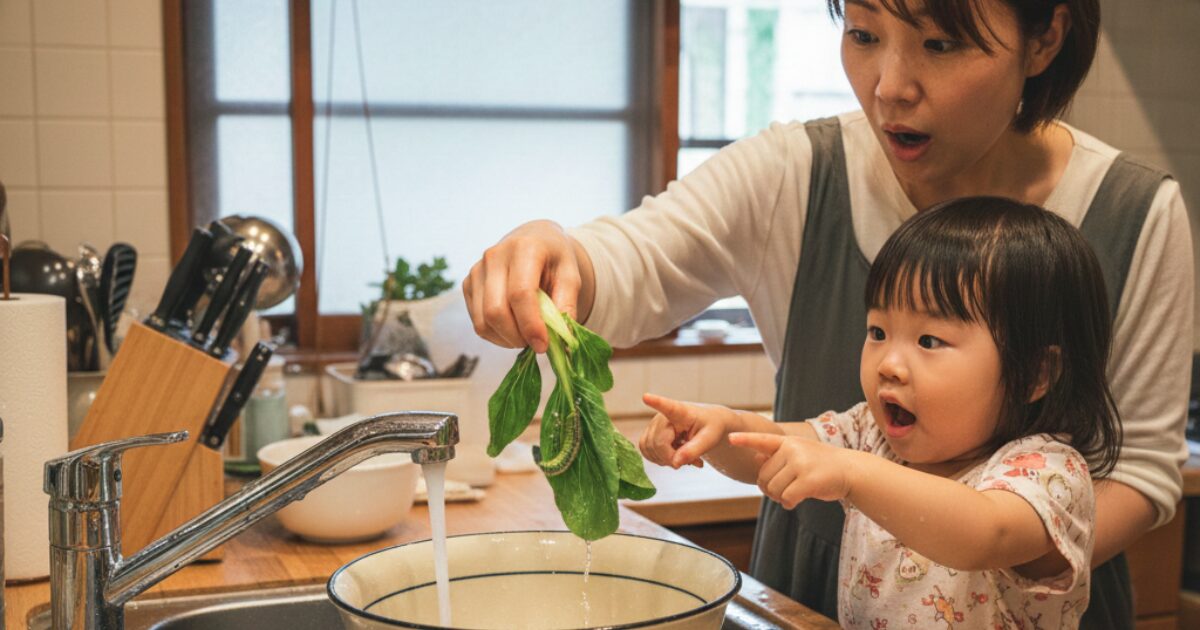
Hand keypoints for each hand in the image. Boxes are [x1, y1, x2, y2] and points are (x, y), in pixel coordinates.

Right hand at [463, 220, 593, 352]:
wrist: (533, 240)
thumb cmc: (554, 259)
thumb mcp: (571, 275)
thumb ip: (567, 304)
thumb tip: (562, 337)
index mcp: (524, 248)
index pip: (520, 293)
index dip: (531, 325)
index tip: (543, 345)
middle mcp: (494, 256)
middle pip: (496, 311)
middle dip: (517, 336)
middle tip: (536, 343)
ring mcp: (477, 270)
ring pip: (483, 321)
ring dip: (506, 339)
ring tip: (526, 335)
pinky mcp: (468, 284)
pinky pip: (477, 322)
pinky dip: (496, 335)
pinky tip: (513, 329)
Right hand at [639, 393, 742, 468]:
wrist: (707, 425)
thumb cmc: (710, 427)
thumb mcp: (709, 439)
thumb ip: (693, 451)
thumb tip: (675, 463)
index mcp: (681, 412)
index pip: (667, 406)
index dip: (655, 402)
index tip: (646, 397)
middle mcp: (662, 416)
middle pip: (657, 443)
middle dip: (672, 458)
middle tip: (693, 461)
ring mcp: (653, 425)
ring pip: (649, 449)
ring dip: (666, 460)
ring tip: (684, 456)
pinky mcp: (648, 434)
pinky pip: (646, 452)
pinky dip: (660, 459)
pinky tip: (674, 456)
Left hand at [728, 432, 849, 507]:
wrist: (851, 470)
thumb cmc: (821, 465)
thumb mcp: (800, 454)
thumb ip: (778, 456)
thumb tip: (755, 458)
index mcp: (788, 442)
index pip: (762, 440)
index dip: (744, 440)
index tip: (729, 438)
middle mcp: (793, 449)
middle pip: (764, 477)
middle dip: (769, 489)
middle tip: (783, 491)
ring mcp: (801, 463)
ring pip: (773, 489)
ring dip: (779, 498)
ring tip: (791, 495)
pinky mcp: (808, 480)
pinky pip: (786, 498)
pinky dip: (788, 504)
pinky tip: (796, 502)